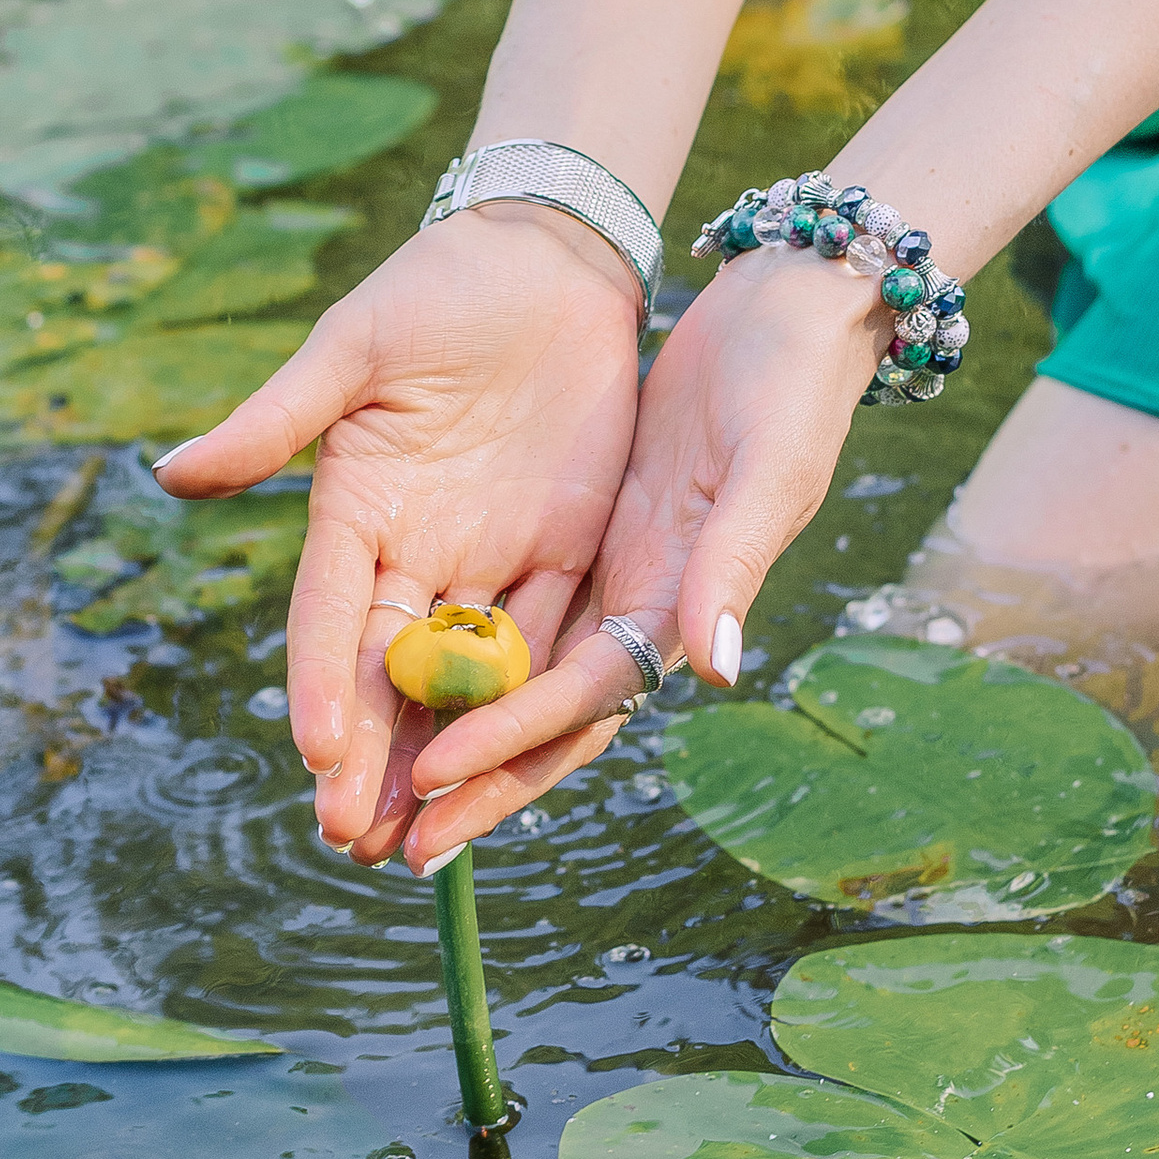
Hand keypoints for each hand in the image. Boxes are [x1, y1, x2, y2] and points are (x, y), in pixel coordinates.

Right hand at [153, 205, 649, 869]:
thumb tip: (168, 474)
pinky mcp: (562, 552)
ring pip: (461, 680)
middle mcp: (414, 550)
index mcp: (355, 507)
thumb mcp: (353, 350)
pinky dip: (532, 709)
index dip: (319, 684)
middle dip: (373, 759)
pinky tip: (517, 776)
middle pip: (386, 671)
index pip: (328, 614)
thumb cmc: (437, 289)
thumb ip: (275, 420)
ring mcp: (487, 559)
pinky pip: (547, 642)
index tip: (317, 755)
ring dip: (442, 760)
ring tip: (422, 844)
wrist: (546, 259)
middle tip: (355, 842)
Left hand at [403, 247, 882, 847]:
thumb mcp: (766, 466)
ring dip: (445, 732)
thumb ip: (732, 564)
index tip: (431, 779)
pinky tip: (385, 671)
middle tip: (380, 850)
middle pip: (537, 718)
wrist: (786, 309)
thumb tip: (718, 666)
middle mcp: (637, 607)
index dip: (506, 742)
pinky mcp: (579, 529)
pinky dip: (453, 646)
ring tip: (366, 791)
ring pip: (509, 672)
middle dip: (466, 784)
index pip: (577, 699)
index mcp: (679, 606)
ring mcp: (604, 572)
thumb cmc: (792, 384)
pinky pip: (502, 604)